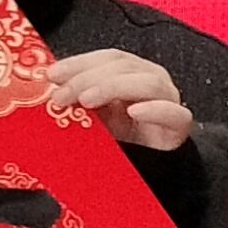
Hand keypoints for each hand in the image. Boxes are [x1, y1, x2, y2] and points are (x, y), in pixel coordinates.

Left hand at [45, 47, 192, 154]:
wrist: (152, 170)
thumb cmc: (120, 139)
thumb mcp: (92, 118)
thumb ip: (76, 102)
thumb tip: (47, 91)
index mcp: (131, 72)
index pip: (108, 57)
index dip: (80, 62)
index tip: (53, 74)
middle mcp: (152, 79)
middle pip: (124, 66)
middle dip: (88, 77)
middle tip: (62, 95)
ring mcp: (169, 100)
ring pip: (147, 82)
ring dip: (113, 87)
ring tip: (88, 100)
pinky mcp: (180, 126)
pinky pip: (174, 113)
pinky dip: (154, 109)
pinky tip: (134, 112)